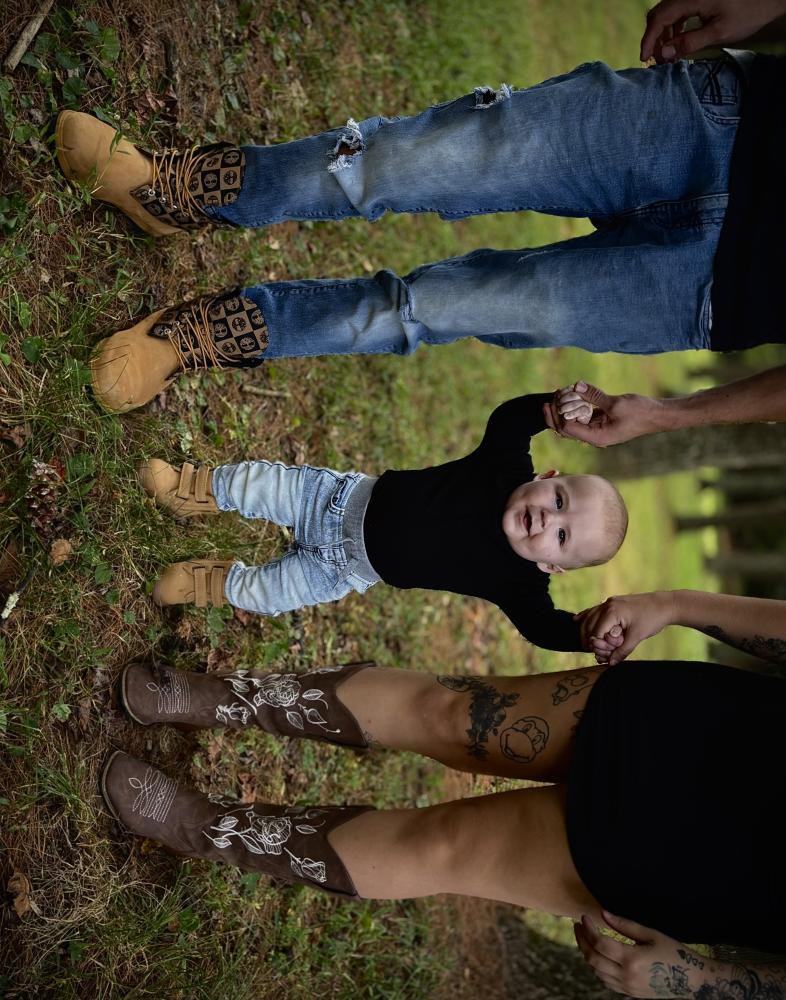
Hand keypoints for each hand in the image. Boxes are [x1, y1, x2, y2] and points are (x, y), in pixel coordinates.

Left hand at [544, 381, 663, 447]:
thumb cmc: (640, 412)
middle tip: (552, 396)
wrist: (657, 415)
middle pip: (566, 429)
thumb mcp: (616, 403)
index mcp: (596, 437)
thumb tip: (576, 386)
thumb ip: (594, 395)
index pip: (568, 429)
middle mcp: (594, 437)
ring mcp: (597, 430)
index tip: (556, 397)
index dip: (559, 414)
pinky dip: (576, 406)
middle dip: (556, 413)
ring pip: (573, 422)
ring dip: (565, 408)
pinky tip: (572, 394)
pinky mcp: (601, 422)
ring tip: (560, 393)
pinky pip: (582, 416)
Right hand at [574, 592, 675, 663]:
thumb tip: (610, 663)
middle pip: (588, 625)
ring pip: (588, 617)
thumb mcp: (637, 637)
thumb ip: (622, 650)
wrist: (665, 604)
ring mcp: (608, 602)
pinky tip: (576, 620)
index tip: (603, 656)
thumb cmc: (652, 619)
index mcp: (612, 612)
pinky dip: (585, 616)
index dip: (597, 646)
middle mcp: (607, 605)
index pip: (595, 632)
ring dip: (586, 630)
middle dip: (589, 640)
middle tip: (595, 653)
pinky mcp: (612, 603)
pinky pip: (593, 610)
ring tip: (587, 644)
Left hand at [575, 911, 702, 997]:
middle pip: (593, 959)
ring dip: (587, 954)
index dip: (588, 929)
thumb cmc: (673, 953)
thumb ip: (625, 925)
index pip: (600, 944)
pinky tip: (597, 955)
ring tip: (585, 937)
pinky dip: (596, 967)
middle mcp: (626, 976)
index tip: (583, 917)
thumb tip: (603, 913)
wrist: (691, 980)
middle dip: (582, 941)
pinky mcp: (629, 994)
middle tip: (578, 926)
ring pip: (596, 972)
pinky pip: (605, 981)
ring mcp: (627, 988)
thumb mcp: (651, 934)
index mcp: (632, 960)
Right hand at [641, 0, 785, 63]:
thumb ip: (689, 42)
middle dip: (654, 38)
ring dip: (663, 34)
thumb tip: (664, 53)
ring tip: (667, 54)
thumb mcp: (718, 33)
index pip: (659, 18)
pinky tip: (678, 41)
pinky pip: (677, 10)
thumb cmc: (747, 13)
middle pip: (659, 14)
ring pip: (666, 12)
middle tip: (655, 59)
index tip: (644, 58)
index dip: (649, 39)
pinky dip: (673, 27)